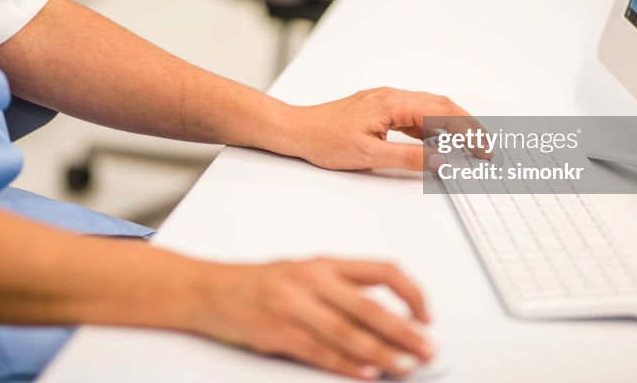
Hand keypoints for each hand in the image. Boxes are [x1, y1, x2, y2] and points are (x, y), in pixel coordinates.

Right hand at [191, 257, 432, 379]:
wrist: (209, 290)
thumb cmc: (258, 283)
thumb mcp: (304, 272)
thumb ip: (342, 289)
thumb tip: (385, 316)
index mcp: (324, 264)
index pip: (381, 271)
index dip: (411, 293)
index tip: (426, 314)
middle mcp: (313, 281)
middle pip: (370, 307)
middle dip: (404, 331)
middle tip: (427, 348)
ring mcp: (295, 307)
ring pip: (348, 333)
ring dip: (382, 354)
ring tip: (404, 366)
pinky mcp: (279, 333)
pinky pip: (320, 352)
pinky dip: (346, 365)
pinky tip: (365, 373)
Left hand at [282, 88, 473, 170]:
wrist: (296, 130)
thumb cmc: (324, 139)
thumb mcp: (369, 155)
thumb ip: (408, 157)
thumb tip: (440, 159)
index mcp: (392, 103)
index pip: (441, 114)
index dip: (467, 132)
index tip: (483, 149)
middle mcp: (392, 96)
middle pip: (442, 106)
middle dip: (468, 126)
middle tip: (486, 148)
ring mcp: (387, 101)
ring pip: (430, 109)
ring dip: (453, 125)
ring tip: (470, 146)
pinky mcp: (381, 110)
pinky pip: (415, 115)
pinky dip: (434, 127)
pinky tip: (439, 142)